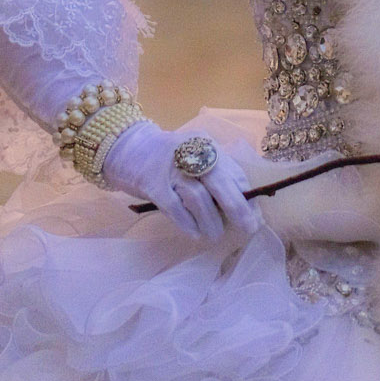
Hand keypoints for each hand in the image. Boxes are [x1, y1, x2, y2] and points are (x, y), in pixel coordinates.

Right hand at [100, 122, 257, 239]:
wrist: (125, 147)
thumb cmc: (165, 158)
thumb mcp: (192, 157)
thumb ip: (212, 174)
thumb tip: (239, 204)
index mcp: (205, 145)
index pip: (233, 170)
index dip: (246, 195)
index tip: (254, 216)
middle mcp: (190, 153)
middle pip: (219, 182)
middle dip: (237, 208)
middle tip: (247, 229)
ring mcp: (170, 167)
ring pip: (197, 196)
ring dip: (210, 220)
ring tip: (214, 235)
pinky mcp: (152, 183)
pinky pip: (173, 206)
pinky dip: (186, 222)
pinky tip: (194, 233)